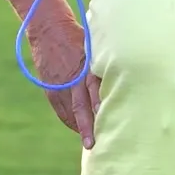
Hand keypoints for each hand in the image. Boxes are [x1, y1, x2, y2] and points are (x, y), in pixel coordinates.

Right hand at [29, 21, 100, 149]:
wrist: (49, 29)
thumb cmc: (79, 37)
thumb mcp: (94, 48)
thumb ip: (104, 67)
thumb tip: (126, 81)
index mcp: (85, 68)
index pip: (93, 92)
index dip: (99, 108)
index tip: (108, 122)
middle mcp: (71, 80)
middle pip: (79, 108)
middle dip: (87, 127)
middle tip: (93, 145)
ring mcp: (58, 86)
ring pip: (69, 113)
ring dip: (79, 127)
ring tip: (90, 141)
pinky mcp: (50, 89)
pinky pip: (60, 110)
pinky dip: (70, 121)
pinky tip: (78, 129)